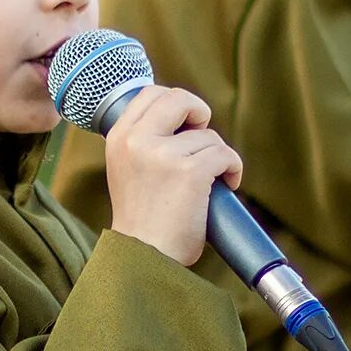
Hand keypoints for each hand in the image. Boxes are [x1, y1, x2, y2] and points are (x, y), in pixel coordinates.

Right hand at [102, 84, 242, 268]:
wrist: (144, 258)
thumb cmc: (142, 220)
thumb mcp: (127, 169)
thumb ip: (145, 142)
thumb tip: (184, 120)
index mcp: (118, 137)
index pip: (150, 93)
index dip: (176, 103)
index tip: (185, 123)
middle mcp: (137, 140)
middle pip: (180, 98)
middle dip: (200, 113)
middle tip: (202, 140)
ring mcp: (163, 154)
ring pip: (208, 135)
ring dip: (217, 157)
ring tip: (209, 182)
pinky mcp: (190, 171)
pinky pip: (224, 154)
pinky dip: (233, 169)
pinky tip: (227, 185)